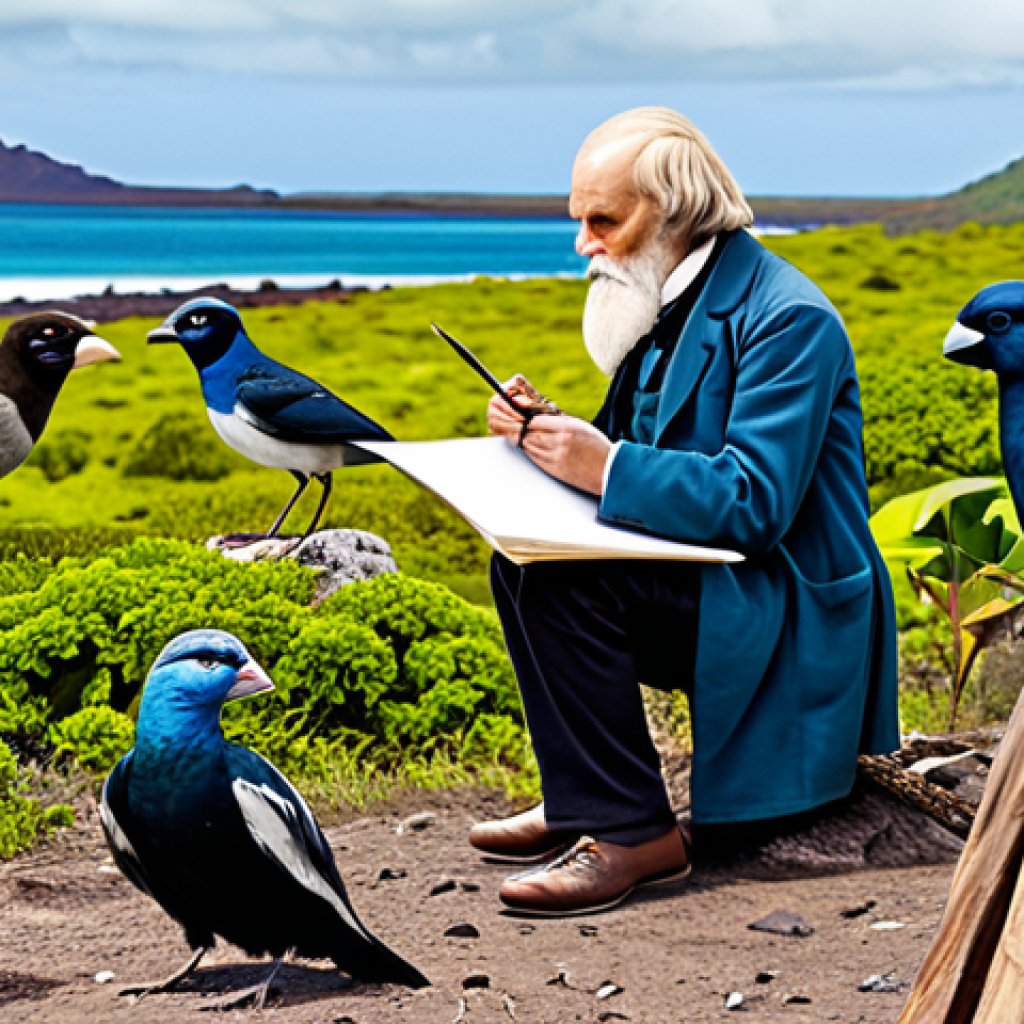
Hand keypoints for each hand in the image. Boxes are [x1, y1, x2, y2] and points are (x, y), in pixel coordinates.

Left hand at [487, 380, 610, 494]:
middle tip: (504, 420)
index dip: (523, 416)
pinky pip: (534, 457)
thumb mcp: (581, 427)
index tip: (515, 412)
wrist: (609, 471)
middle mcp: (559, 442)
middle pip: (529, 433)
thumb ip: (561, 422)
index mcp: (567, 428)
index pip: (536, 420)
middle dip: (516, 426)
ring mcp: (555, 457)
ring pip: (529, 445)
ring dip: (518, 438)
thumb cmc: (597, 447)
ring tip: (509, 431)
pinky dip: (527, 450)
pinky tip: (523, 445)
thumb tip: (540, 416)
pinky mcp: (554, 469)